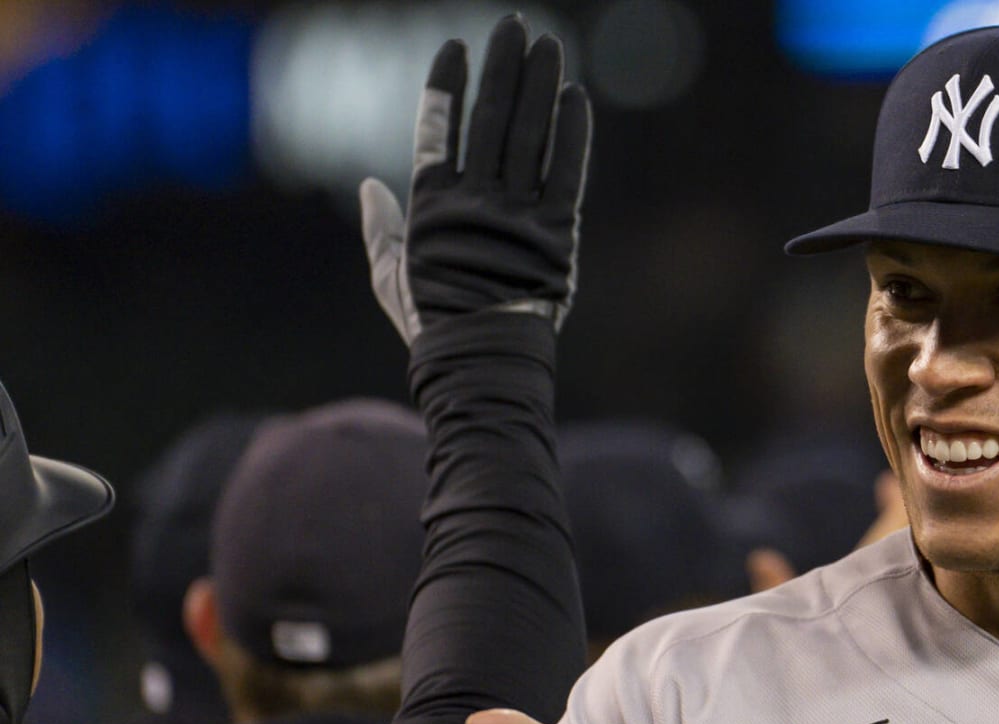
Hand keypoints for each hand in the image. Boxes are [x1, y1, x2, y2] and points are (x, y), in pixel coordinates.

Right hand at [360, 17, 591, 343]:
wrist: (480, 362)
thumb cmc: (432, 324)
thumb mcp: (391, 277)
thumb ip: (381, 230)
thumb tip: (369, 187)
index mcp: (431, 205)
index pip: (437, 130)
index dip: (445, 86)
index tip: (455, 47)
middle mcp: (473, 201)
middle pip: (490, 119)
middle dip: (502, 68)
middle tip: (514, 26)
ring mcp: (515, 215)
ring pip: (528, 136)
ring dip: (538, 86)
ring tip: (547, 44)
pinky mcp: (555, 234)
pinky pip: (567, 174)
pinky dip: (572, 135)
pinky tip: (575, 98)